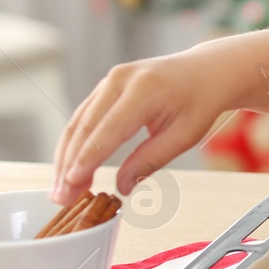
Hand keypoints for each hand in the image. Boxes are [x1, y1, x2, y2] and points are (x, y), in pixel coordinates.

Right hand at [51, 52, 229, 205]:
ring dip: (66, 157)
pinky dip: (75, 144)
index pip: (108, 129)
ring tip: (61, 190)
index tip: (72, 184)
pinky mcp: (106, 86)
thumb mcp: (185, 135)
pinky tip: (71, 168)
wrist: (207, 71)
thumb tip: (121, 186)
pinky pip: (84, 117)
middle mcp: (120, 80)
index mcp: (144, 89)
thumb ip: (151, 159)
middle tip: (62, 197)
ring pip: (78, 123)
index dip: (88, 159)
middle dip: (69, 165)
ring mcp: (110, 80)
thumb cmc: (200, 101)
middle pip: (85, 127)